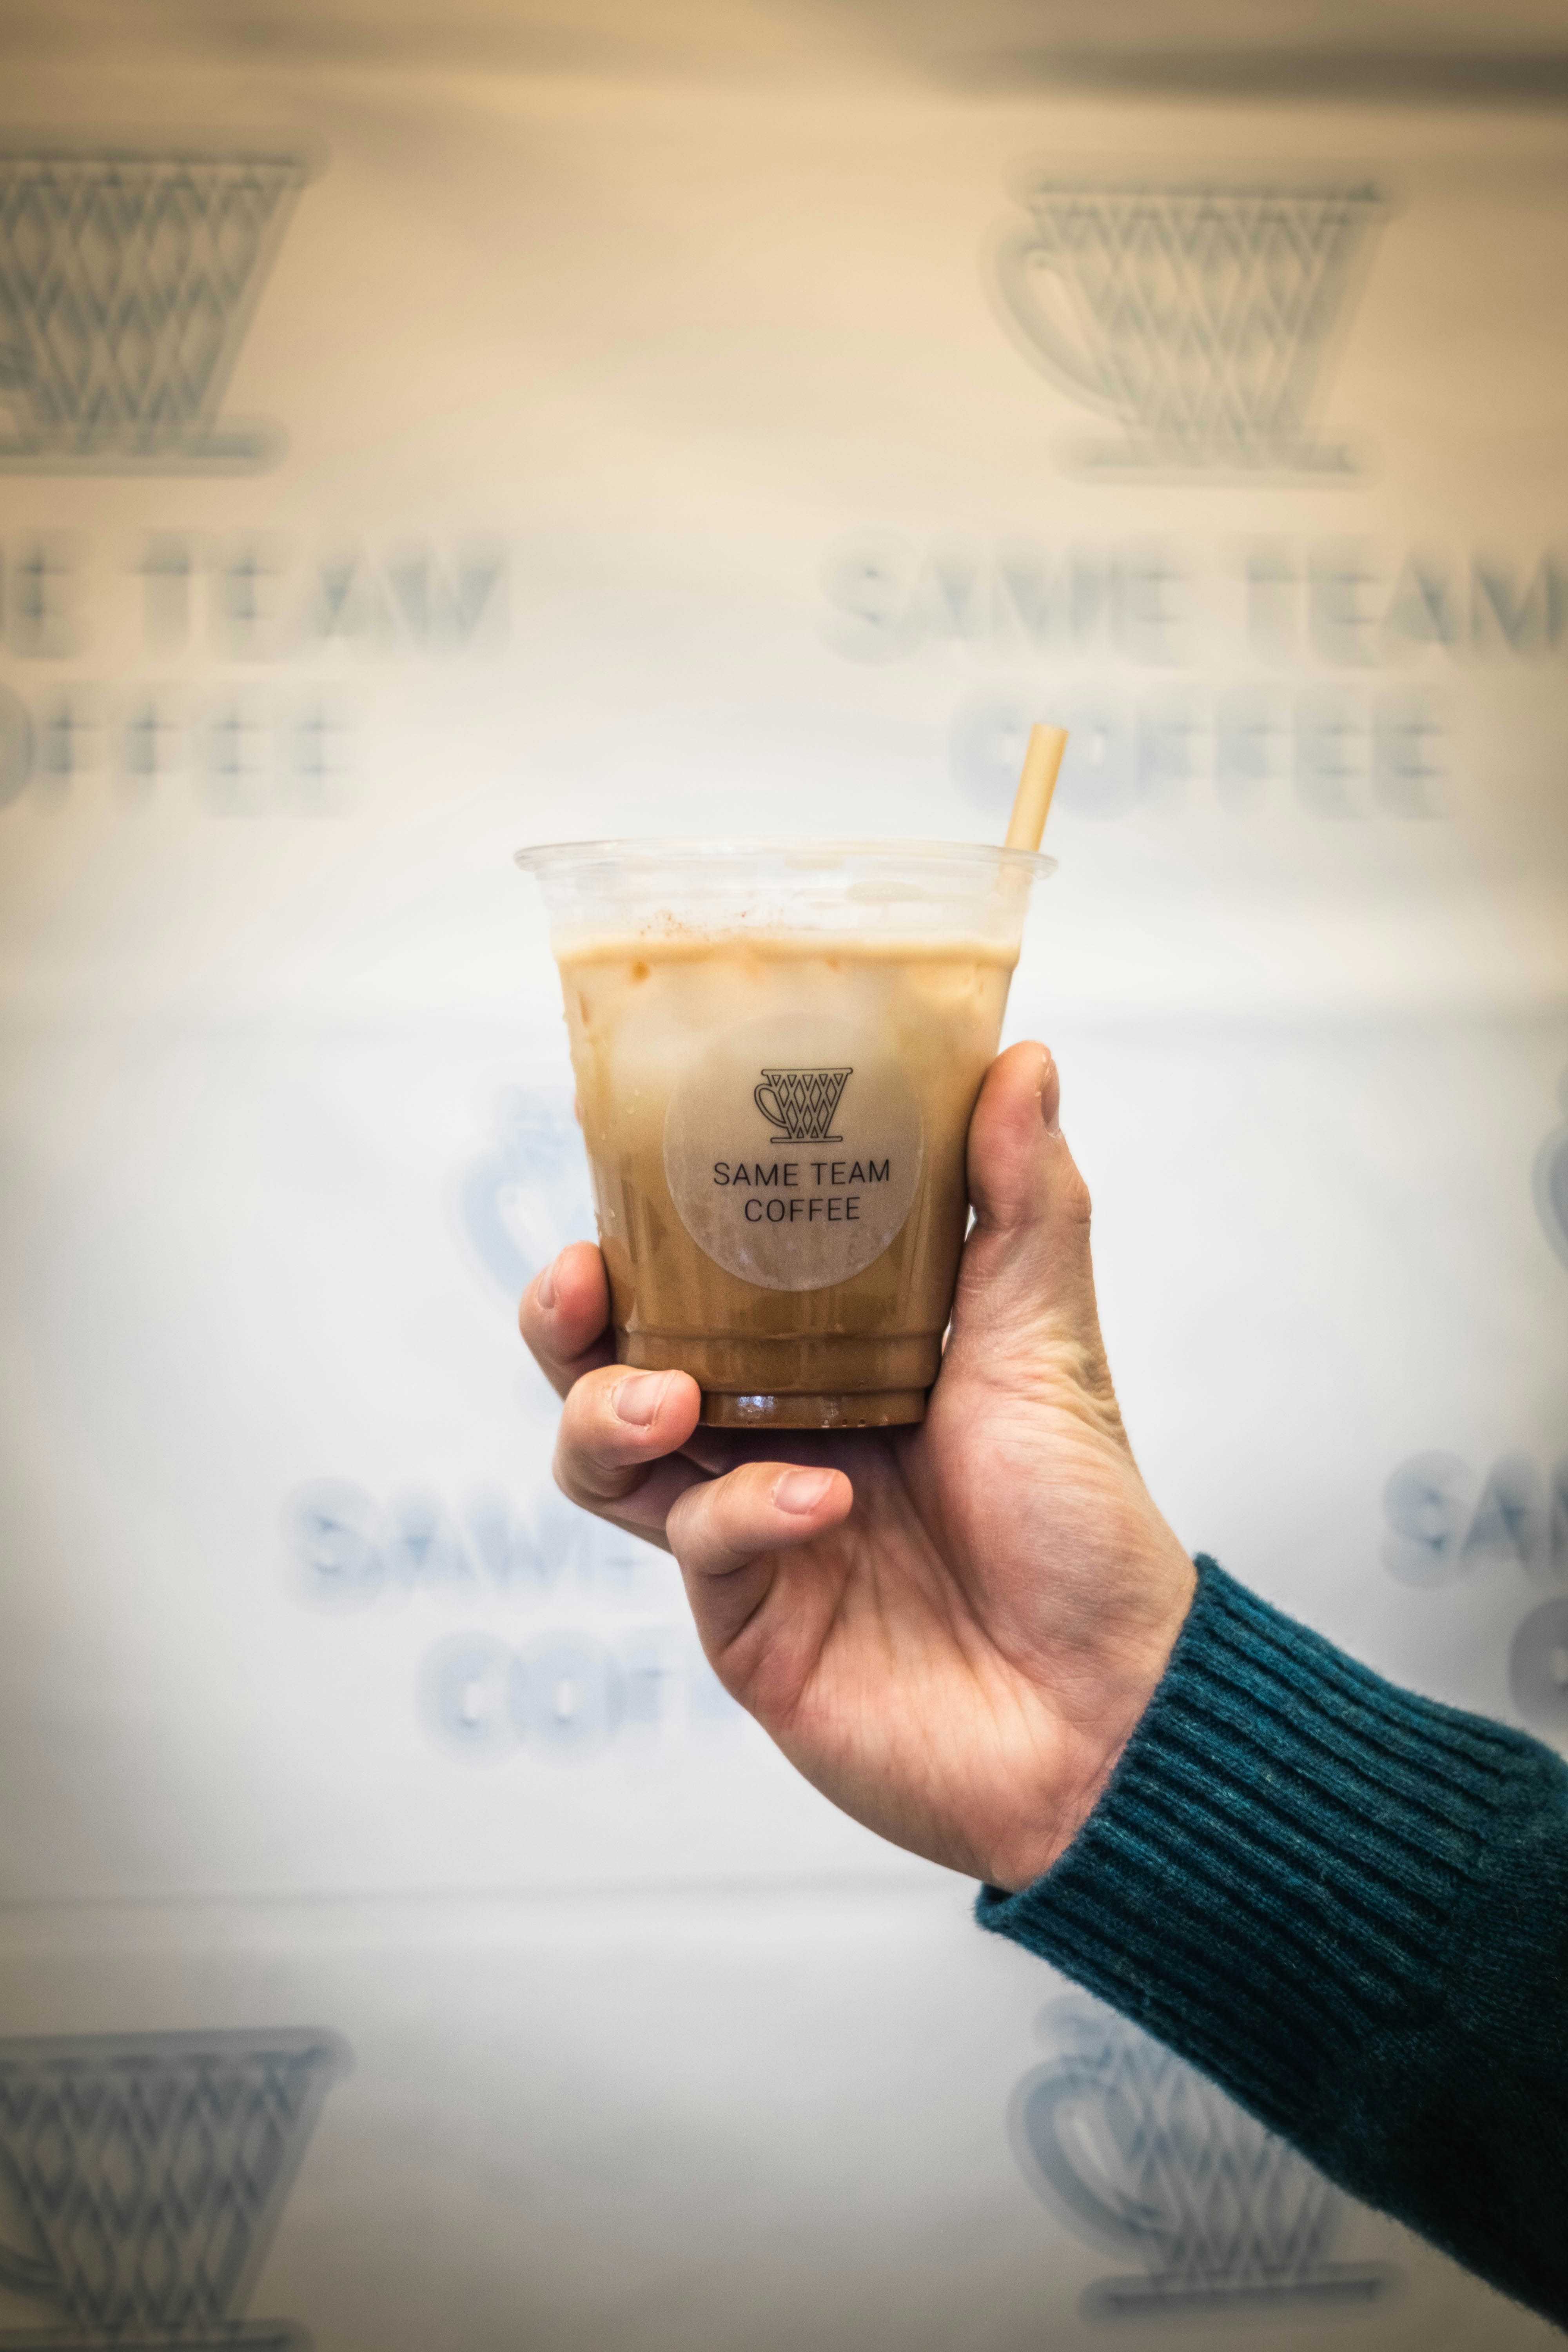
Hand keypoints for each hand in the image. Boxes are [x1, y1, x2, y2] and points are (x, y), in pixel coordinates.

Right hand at [519, 1044, 1194, 1891]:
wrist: (1113, 1707)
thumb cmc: (1080, 1523)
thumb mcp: (1047, 1342)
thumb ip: (1022, 1203)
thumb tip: (1023, 1055)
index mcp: (820, 1363)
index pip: (693, 1276)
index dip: (639, 1220)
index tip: (615, 1148)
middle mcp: (765, 1439)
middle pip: (607, 1363)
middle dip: (570, 1318)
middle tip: (581, 1277)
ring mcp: (746, 1536)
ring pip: (604, 1462)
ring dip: (608, 1413)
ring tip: (663, 1396)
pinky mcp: (749, 1625)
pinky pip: (701, 1550)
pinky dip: (746, 1511)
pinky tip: (819, 1500)